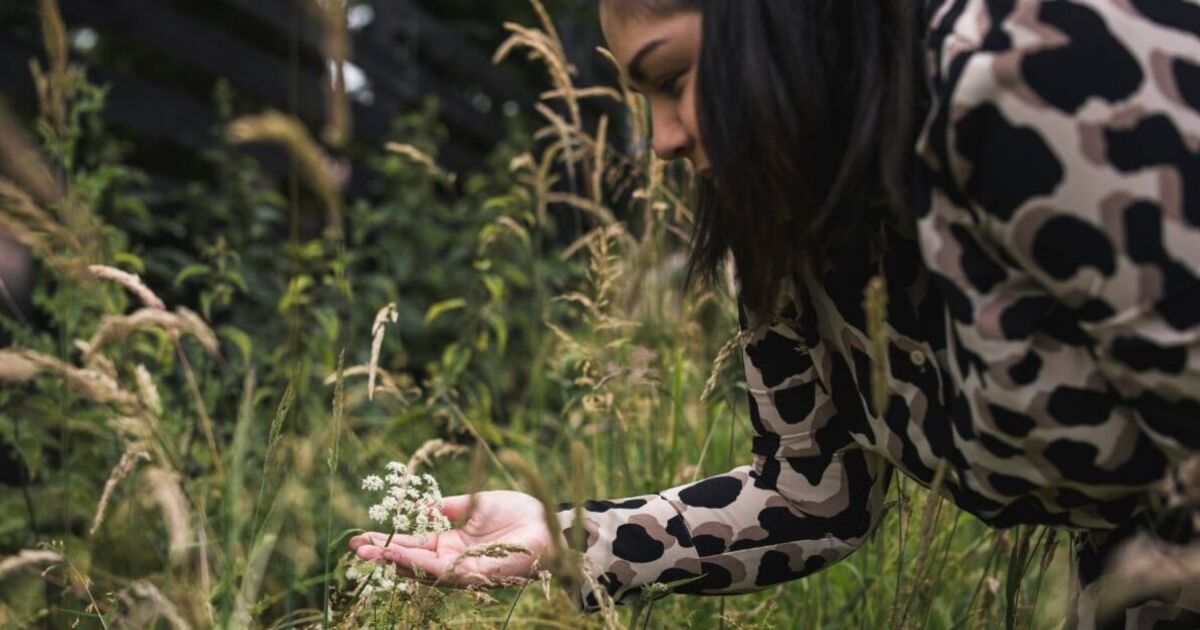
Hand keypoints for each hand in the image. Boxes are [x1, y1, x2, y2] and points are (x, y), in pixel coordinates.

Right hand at [349, 490, 553, 586]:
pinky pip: (450, 572)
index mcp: (451, 543)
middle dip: (385, 554)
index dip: (388, 540)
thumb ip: (450, 507)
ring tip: (375, 551)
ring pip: (426, 570)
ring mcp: (465, 569)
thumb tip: (423, 504)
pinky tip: (408, 557)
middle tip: (356, 548)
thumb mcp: (476, 503)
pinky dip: (427, 565)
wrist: (548, 521)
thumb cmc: (516, 512)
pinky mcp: (481, 575)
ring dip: (400, 560)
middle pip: (413, 561)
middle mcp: (454, 559)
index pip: (413, 544)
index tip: (362, 536)